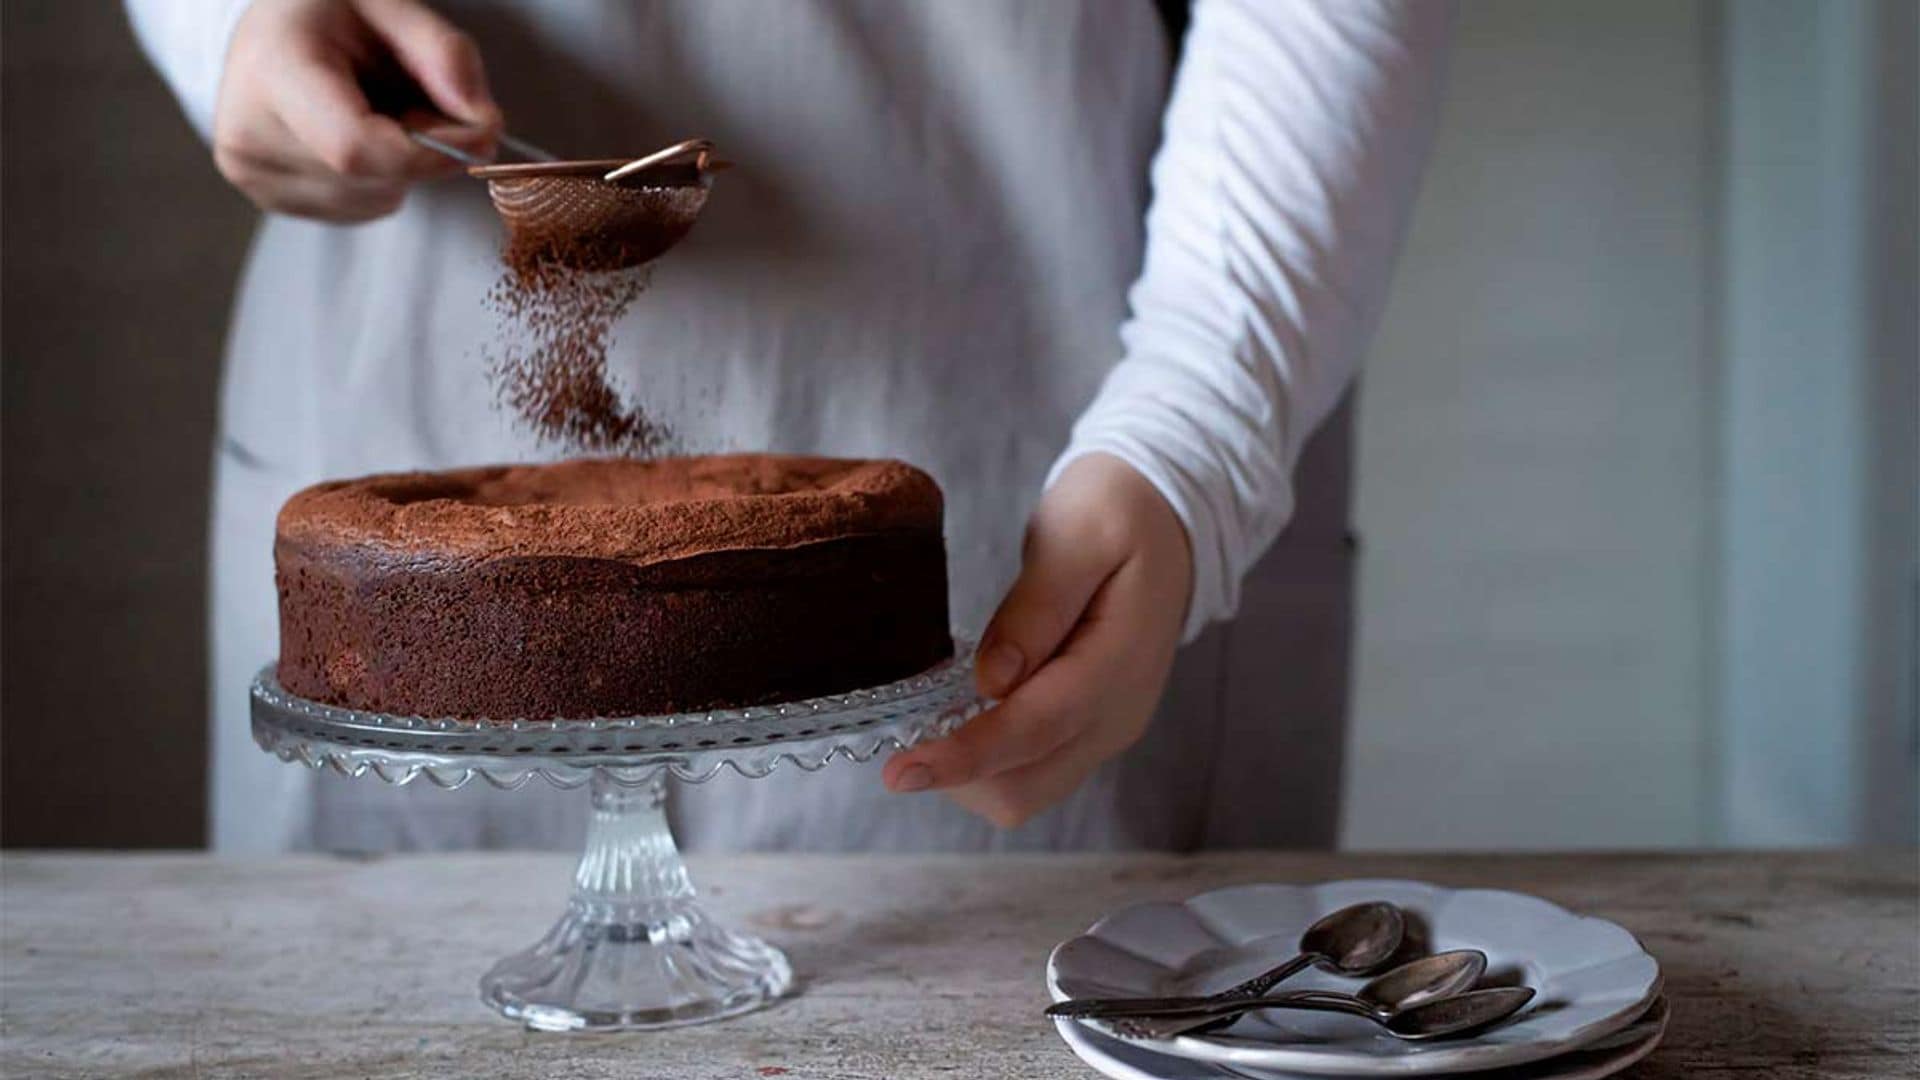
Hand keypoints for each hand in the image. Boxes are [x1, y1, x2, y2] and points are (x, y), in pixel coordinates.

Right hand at [212, 0, 501, 220]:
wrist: (269, 32)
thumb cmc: (328, 14)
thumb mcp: (390, 4)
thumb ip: (445, 55)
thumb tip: (483, 124)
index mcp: (274, 69)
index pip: (358, 147)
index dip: (433, 153)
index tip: (479, 134)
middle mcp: (248, 129)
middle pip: (376, 175)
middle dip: (425, 150)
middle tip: (417, 102)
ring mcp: (254, 171)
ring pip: (376, 198)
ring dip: (402, 165)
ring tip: (375, 110)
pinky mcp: (268, 198)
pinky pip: (360, 208)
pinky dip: (380, 180)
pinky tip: (357, 134)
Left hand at [882, 454, 1192, 826]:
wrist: (1167, 524)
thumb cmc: (1119, 515)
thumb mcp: (1078, 533)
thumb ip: (1037, 606)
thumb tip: (990, 680)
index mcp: (1119, 664)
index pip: (1035, 729)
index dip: (965, 756)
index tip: (900, 771)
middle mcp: (1116, 717)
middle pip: (1024, 789)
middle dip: (958, 773)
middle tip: (908, 722)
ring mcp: (1106, 731)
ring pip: (1023, 793)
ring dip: (969, 772)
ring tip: (935, 710)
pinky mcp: (1089, 732)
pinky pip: (1030, 772)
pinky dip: (987, 760)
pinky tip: (965, 711)